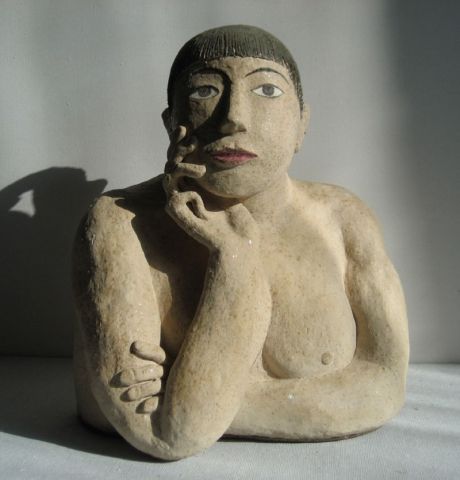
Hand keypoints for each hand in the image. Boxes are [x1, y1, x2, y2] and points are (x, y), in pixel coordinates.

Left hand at [115, 341, 166, 413]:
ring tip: (127, 395)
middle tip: (120, 379)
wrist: (166, 404)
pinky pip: (161, 403)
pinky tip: (142, 407)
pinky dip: (152, 404)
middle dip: (136, 374)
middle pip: (153, 371)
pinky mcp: (168, 403)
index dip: (147, 349)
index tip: (134, 345)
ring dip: (141, 391)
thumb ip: (134, 359)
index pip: (157, 353)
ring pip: (156, 387)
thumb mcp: (144, 367)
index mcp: (164, 362)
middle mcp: (168, 373)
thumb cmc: (144, 380)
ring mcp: (168, 388)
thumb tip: (107, 345)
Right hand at [163, 126, 259, 252]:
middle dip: (176, 149)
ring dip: (181, 169)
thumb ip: (227, 170)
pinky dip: (187, 196)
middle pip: (171, 165)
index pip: (181, 159)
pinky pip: (174, 200)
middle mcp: (187, 193)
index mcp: (197, 186)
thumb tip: (233, 144)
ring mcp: (183, 206)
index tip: (185, 127)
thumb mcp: (236, 188)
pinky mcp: (181, 219)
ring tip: (201, 170)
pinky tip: (202, 203)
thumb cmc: (241, 222)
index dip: (178, 143)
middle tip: (190, 140)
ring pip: (168, 180)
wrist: (241, 245)